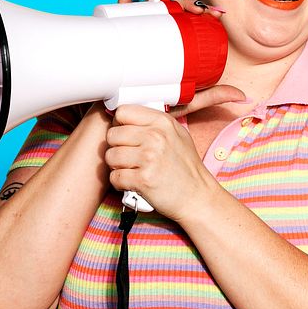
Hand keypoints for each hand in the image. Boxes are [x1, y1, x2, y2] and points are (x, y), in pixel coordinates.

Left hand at [105, 103, 218, 220]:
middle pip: (112, 134)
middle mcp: (155, 137)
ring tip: (131, 169)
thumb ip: (153, 123)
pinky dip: (120, 182)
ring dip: (116, 165)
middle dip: (116, 147)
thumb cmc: (186, 168)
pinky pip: (114, 176)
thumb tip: (125, 118)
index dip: (119, 124)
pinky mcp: (142, 179)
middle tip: (128, 156)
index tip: (124, 134)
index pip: (123, 112)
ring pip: (110, 156)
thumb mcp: (177, 134)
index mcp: (162, 122)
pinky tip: (132, 182)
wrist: (197, 196)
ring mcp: (148, 158)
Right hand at [117, 0, 245, 113]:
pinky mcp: (115, 39)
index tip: (218, 13)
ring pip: (148, 4)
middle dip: (188, 2)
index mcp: (167, 45)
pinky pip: (116, 12)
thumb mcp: (185, 101)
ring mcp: (133, 33)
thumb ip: (212, 95)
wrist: (124, 118)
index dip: (202, 12)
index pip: (186, 22)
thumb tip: (242, 95)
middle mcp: (151, 35)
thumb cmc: (151, 106)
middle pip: (170, 11)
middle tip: (202, 6)